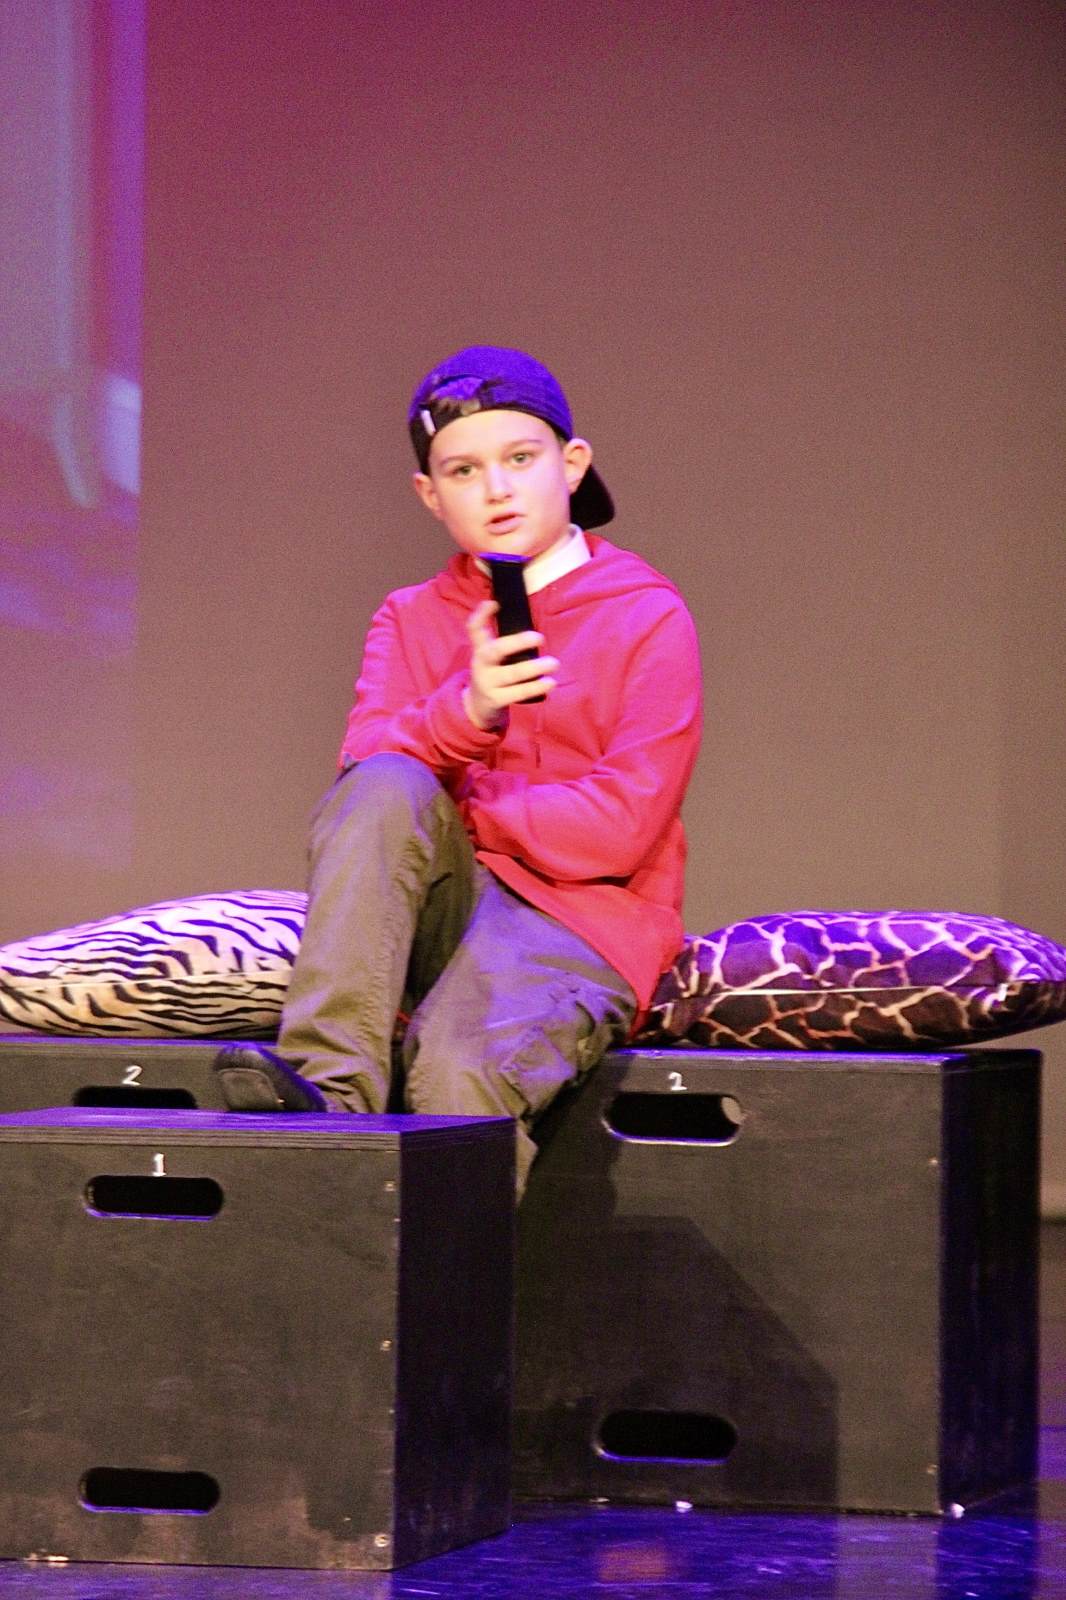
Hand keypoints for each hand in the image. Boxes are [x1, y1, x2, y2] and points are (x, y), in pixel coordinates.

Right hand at [463, 600, 557, 729]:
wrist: (477, 707)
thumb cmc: (493, 674)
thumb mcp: (492, 657)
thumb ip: (505, 642)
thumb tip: (532, 627)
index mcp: (480, 649)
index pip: (474, 629)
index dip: (481, 615)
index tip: (493, 603)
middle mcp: (481, 664)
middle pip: (495, 650)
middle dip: (517, 642)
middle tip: (540, 637)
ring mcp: (487, 683)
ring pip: (511, 674)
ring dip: (534, 668)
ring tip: (554, 663)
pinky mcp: (496, 700)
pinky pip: (518, 693)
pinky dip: (535, 687)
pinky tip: (550, 683)